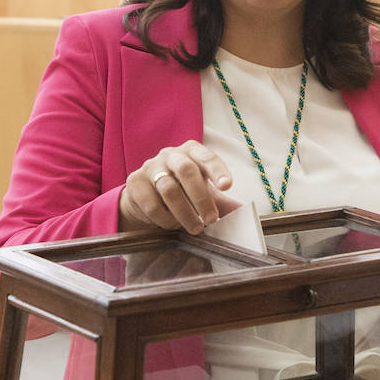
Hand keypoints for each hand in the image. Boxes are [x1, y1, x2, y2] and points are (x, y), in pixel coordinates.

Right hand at [118, 141, 237, 233]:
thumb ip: (222, 201)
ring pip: (169, 189)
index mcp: (192, 151)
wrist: (145, 196)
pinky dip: (165, 218)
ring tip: (196, 228)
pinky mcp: (135, 183)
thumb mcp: (203, 192)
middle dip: (201, 197)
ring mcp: (150, 167)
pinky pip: (151, 204)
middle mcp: (170, 154)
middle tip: (212, 219)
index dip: (217, 171)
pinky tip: (173, 225)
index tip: (227, 186)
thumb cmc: (182, 190)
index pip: (207, 157)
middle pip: (186, 170)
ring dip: (185, 213)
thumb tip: (244, 214)